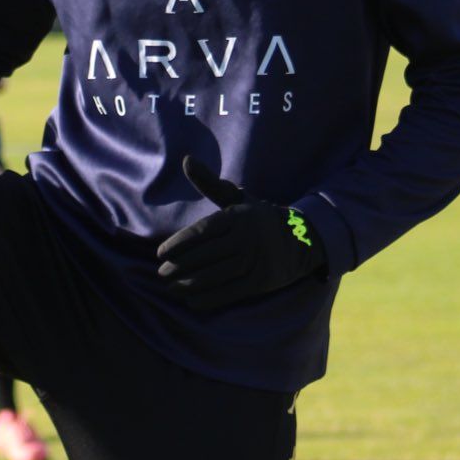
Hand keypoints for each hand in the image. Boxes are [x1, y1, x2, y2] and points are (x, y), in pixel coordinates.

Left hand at [155, 155, 326, 310]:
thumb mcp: (236, 198)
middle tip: (161, 273)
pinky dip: (207, 298)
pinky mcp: (260, 282)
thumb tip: (186, 160)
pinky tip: (190, 299)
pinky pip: (229, 292)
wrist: (299, 240)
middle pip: (206, 255)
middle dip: (179, 266)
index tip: (160, 253)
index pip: (201, 231)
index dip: (178, 244)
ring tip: (171, 286)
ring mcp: (256, 261)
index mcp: (237, 216)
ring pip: (216, 275)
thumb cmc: (255, 218)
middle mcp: (247, 238)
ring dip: (189, 284)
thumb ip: (209, 182)